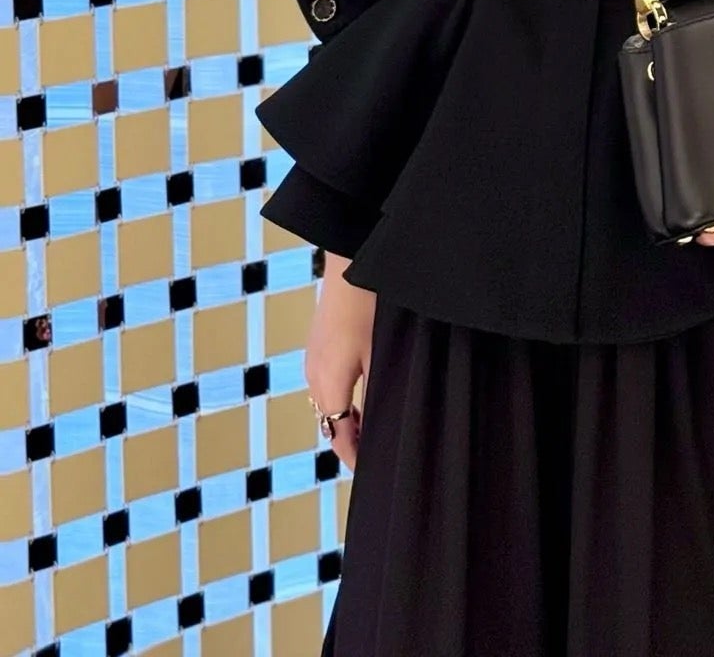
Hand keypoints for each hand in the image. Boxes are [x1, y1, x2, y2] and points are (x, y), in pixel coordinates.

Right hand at [305, 255, 376, 470]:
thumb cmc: (372, 303)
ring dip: (348, 418)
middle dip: (352, 441)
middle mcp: (314, 374)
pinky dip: (343, 397)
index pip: (338, 437)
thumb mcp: (382, 354)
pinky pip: (327, 383)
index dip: (356, 458)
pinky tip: (366, 391)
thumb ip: (379, 393)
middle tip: (379, 455)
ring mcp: (314, 357)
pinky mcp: (319, 342)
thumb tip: (383, 426)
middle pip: (330, 422)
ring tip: (375, 429)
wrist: (352, 256)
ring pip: (328, 403)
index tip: (374, 475)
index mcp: (328, 383)